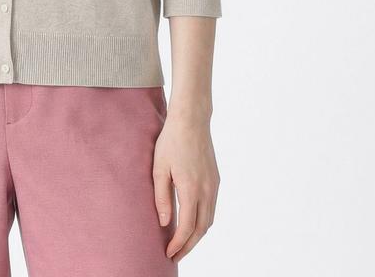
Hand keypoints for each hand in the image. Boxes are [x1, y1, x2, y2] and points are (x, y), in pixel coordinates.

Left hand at [152, 114, 219, 263]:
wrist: (191, 120)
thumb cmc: (171, 141)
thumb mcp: (159, 168)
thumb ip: (161, 197)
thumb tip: (165, 223)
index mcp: (191, 189)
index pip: (187, 227)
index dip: (179, 244)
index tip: (169, 254)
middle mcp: (207, 190)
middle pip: (201, 229)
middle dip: (188, 245)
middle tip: (175, 255)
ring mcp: (214, 185)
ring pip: (209, 220)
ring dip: (197, 235)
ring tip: (183, 243)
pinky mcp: (216, 179)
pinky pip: (212, 208)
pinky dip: (203, 221)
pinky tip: (193, 222)